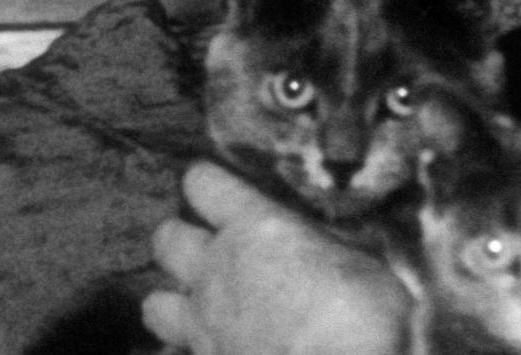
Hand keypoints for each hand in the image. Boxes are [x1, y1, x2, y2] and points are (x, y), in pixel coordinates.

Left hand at [142, 162, 411, 354]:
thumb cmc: (364, 312)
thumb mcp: (359, 258)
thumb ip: (322, 244)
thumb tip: (319, 239)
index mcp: (255, 227)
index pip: (205, 185)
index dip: (209, 183)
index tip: (218, 186)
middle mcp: (215, 269)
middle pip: (167, 239)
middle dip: (182, 239)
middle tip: (210, 246)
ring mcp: (202, 324)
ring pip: (155, 304)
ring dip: (175, 299)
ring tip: (204, 303)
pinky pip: (174, 351)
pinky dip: (188, 347)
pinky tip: (215, 346)